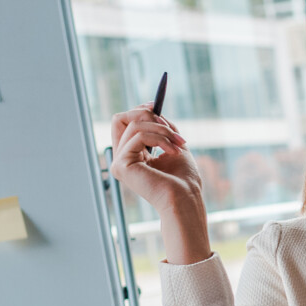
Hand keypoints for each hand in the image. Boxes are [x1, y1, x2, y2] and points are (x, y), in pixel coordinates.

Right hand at [104, 107, 212, 263]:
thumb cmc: (183, 178)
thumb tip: (151, 107)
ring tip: (178, 144)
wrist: (186, 199)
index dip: (140, 109)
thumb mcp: (172, 143)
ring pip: (133, 125)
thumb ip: (159, 126)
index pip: (125, 121)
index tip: (157, 105)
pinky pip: (137, 135)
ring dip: (161, 129)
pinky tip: (173, 151)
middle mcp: (121, 158)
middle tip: (170, 128)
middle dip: (148, 115)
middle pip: (120, 118)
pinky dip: (160, 138)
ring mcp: (119, 162)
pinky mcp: (121, 166)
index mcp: (132, 154)